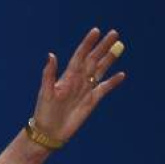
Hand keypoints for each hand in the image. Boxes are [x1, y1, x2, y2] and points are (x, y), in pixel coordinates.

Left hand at [31, 28, 125, 142]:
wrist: (49, 132)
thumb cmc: (43, 112)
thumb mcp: (45, 92)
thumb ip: (49, 74)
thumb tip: (51, 55)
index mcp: (67, 76)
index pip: (80, 56)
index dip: (87, 43)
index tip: (96, 31)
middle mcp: (78, 80)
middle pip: (93, 60)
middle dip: (103, 47)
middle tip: (114, 33)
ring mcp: (85, 90)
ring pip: (100, 70)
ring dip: (109, 59)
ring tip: (119, 47)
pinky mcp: (92, 101)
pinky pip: (104, 89)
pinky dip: (113, 82)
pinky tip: (121, 75)